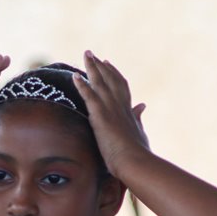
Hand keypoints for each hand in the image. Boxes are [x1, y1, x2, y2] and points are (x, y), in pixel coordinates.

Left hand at [71, 51, 148, 178]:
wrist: (135, 161)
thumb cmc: (138, 152)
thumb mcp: (140, 131)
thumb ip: (138, 117)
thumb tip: (142, 106)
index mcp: (128, 109)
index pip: (120, 86)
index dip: (113, 73)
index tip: (107, 63)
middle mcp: (120, 105)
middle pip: (110, 79)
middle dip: (100, 66)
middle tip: (91, 54)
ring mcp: (111, 109)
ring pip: (100, 82)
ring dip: (92, 67)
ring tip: (85, 55)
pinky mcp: (101, 116)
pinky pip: (89, 96)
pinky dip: (82, 85)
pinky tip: (74, 76)